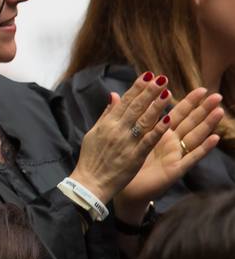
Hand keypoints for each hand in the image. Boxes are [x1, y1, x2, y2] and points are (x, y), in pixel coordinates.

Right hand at [70, 73, 174, 203]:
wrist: (90, 183)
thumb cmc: (91, 159)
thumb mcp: (94, 133)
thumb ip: (106, 114)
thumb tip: (114, 96)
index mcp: (107, 124)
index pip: (124, 101)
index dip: (137, 88)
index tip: (148, 75)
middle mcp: (116, 130)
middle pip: (135, 107)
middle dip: (149, 92)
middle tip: (162, 78)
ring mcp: (126, 143)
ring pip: (144, 120)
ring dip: (157, 106)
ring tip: (168, 93)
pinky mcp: (134, 156)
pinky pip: (148, 140)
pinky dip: (158, 130)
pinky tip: (168, 119)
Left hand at [117, 87, 223, 211]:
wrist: (117, 186)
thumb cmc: (123, 161)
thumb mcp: (124, 135)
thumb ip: (123, 115)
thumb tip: (116, 93)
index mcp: (159, 134)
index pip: (176, 113)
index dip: (188, 101)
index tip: (200, 88)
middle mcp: (170, 143)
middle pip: (189, 122)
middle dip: (202, 108)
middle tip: (215, 94)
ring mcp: (174, 155)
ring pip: (194, 136)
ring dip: (207, 124)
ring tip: (219, 111)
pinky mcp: (175, 169)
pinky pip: (191, 157)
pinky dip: (203, 148)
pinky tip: (215, 138)